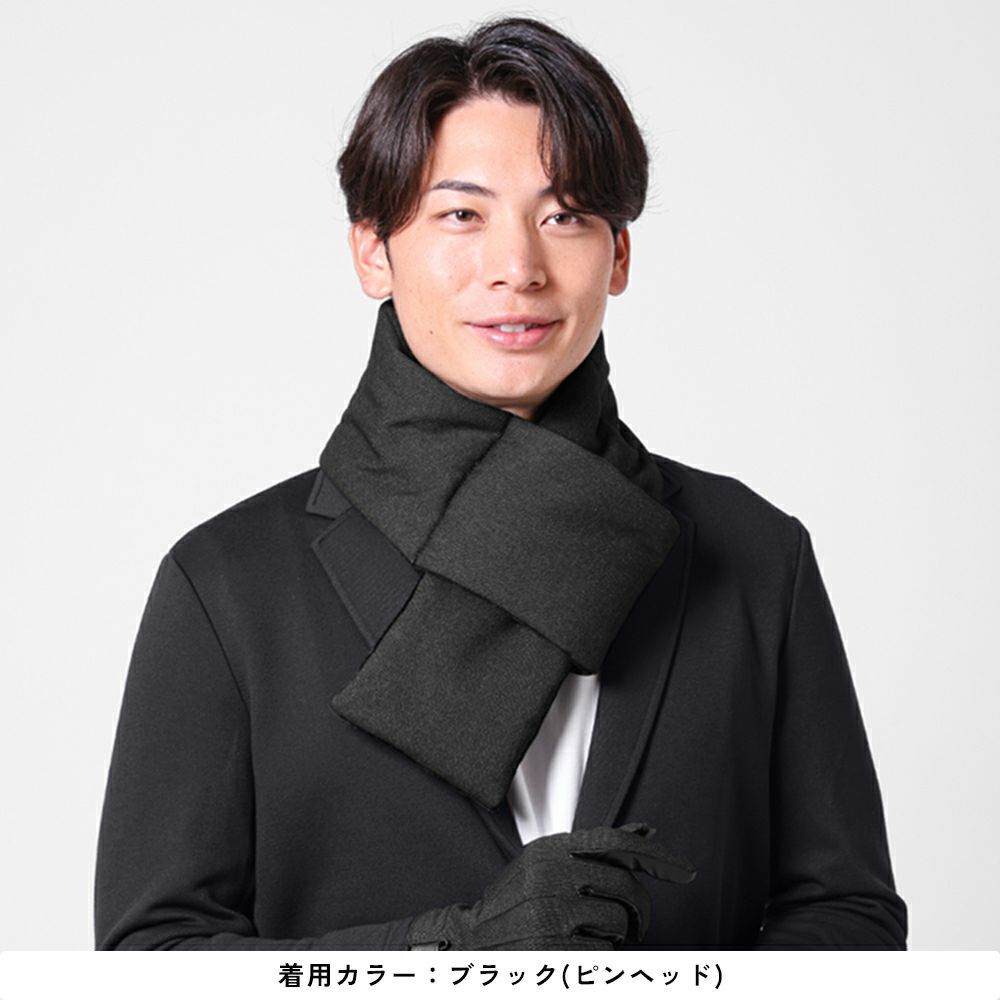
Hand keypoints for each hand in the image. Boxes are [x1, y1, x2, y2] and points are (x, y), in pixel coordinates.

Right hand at [407, 822, 695, 949]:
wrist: (471, 939)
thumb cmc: (517, 900)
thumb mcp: (548, 863)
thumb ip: (595, 850)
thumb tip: (647, 831)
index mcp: (551, 849)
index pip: (615, 842)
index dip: (657, 856)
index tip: (688, 872)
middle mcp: (551, 874)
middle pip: (625, 886)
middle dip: (641, 909)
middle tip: (638, 924)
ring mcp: (551, 911)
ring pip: (619, 921)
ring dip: (620, 934)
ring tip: (600, 936)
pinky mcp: (554, 948)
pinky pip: (605, 952)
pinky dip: (604, 956)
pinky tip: (583, 951)